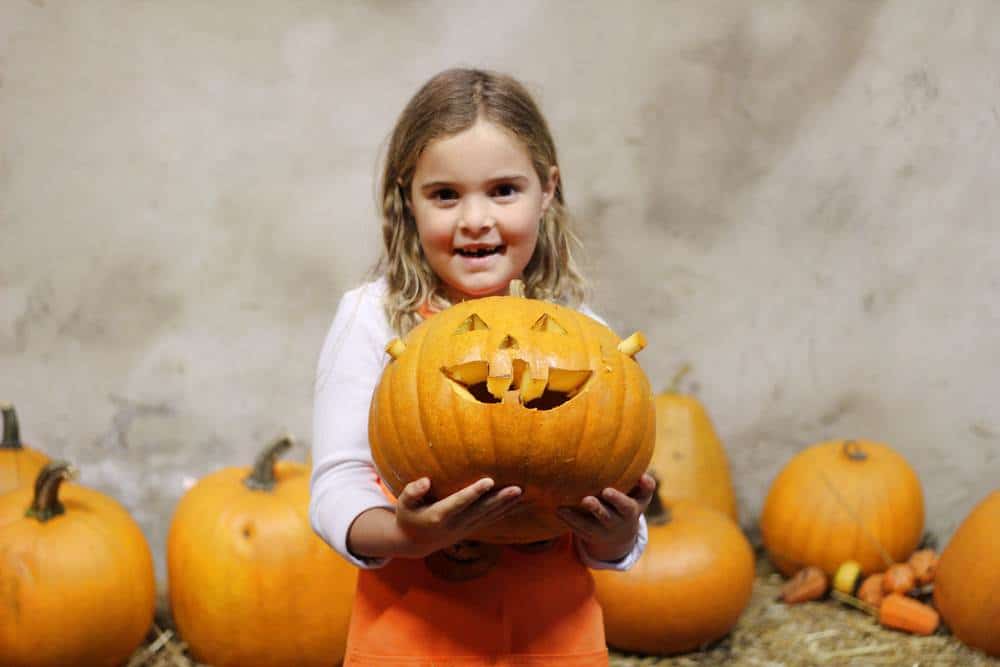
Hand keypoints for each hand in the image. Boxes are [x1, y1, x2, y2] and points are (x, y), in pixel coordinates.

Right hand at [394, 477, 522, 557]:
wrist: (415, 543)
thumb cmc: (408, 517)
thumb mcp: (403, 505)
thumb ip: (412, 491)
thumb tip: (426, 480)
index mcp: (438, 516)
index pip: (459, 502)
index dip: (474, 493)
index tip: (489, 481)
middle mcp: (455, 524)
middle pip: (480, 511)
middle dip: (499, 500)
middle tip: (516, 489)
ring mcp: (464, 529)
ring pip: (488, 516)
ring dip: (505, 505)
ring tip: (521, 492)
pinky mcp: (470, 530)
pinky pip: (490, 520)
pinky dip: (504, 512)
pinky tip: (516, 503)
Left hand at [557, 472, 655, 562]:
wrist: (621, 536)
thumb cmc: (631, 504)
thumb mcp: (642, 497)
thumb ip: (646, 486)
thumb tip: (644, 476)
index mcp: (630, 512)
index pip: (626, 507)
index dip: (617, 500)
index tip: (606, 490)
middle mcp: (616, 524)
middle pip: (607, 518)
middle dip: (597, 509)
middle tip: (586, 500)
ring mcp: (602, 531)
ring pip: (588, 526)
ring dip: (575, 518)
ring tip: (562, 508)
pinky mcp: (589, 535)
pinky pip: (578, 530)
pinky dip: (568, 521)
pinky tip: (558, 510)